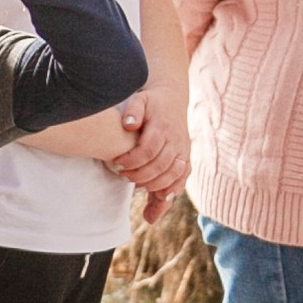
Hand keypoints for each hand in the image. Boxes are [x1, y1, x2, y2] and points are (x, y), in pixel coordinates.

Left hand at [112, 86, 189, 210]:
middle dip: (140, 176)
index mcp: (163, 127)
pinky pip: (181, 180)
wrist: (173, 101)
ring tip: (136, 187)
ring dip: (154, 187)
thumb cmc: (151, 103)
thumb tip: (128, 125)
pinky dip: (171, 193)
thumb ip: (133, 110)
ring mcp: (184, 152)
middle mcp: (177, 141)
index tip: (116, 165)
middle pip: (160, 166)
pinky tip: (159, 202)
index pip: (148, 150)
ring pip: (172, 176)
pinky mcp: (186, 160)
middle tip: (123, 177)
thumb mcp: (140, 100)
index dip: (131, 161)